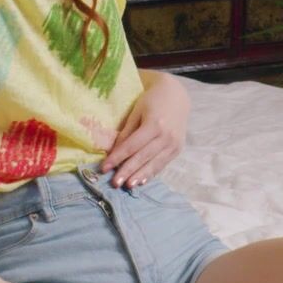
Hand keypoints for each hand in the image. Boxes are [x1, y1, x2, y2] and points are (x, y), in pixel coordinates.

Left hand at [99, 72, 188, 187]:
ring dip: (139, 176)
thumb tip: (114, 153)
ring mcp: (174, 144)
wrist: (176, 96)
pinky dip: (151, 173)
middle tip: (114, 183)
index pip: (132, 146)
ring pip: (154, 164)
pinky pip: (162, 164)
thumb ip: (127, 132)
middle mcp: (166, 136)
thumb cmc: (152, 101)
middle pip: (143, 157)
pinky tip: (141, 180)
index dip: (117, 158)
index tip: (104, 168)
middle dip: (127, 171)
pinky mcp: (178, 149)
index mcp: (155, 124)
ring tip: (127, 185)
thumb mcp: (136, 112)